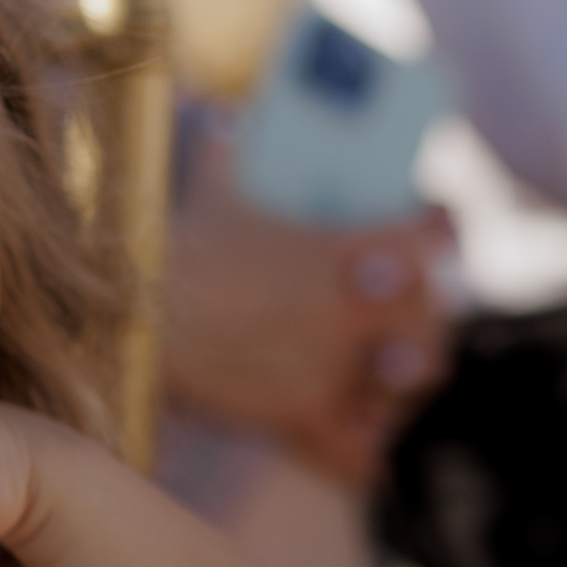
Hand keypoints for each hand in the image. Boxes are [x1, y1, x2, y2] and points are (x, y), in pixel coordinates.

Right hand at [163, 136, 454, 486]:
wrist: (128, 319)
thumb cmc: (170, 248)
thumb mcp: (207, 184)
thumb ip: (230, 151)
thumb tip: (223, 118)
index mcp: (346, 249)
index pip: (427, 244)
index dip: (438, 239)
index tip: (437, 237)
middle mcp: (353, 311)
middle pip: (430, 318)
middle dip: (423, 317)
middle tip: (403, 315)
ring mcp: (330, 367)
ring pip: (409, 379)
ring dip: (405, 374)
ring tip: (387, 371)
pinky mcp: (299, 417)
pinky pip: (359, 448)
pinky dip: (365, 448)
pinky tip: (362, 435)